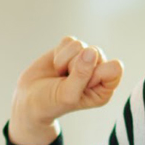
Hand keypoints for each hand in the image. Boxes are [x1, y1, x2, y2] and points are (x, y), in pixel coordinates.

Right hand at [9, 36, 123, 144]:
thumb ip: (82, 75)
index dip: (96, 72)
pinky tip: (56, 66)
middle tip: (65, 81)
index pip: (114, 68)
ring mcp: (84, 59)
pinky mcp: (70, 50)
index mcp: (104, 88)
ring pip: (81, 45)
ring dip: (65, 60)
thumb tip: (90, 50)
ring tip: (60, 74)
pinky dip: (58, 53)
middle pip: (97, 53)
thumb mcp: (67, 95)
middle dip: (76, 65)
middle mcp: (97, 72)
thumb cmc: (51, 103)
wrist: (29, 99)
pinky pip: (69, 41)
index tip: (83, 84)